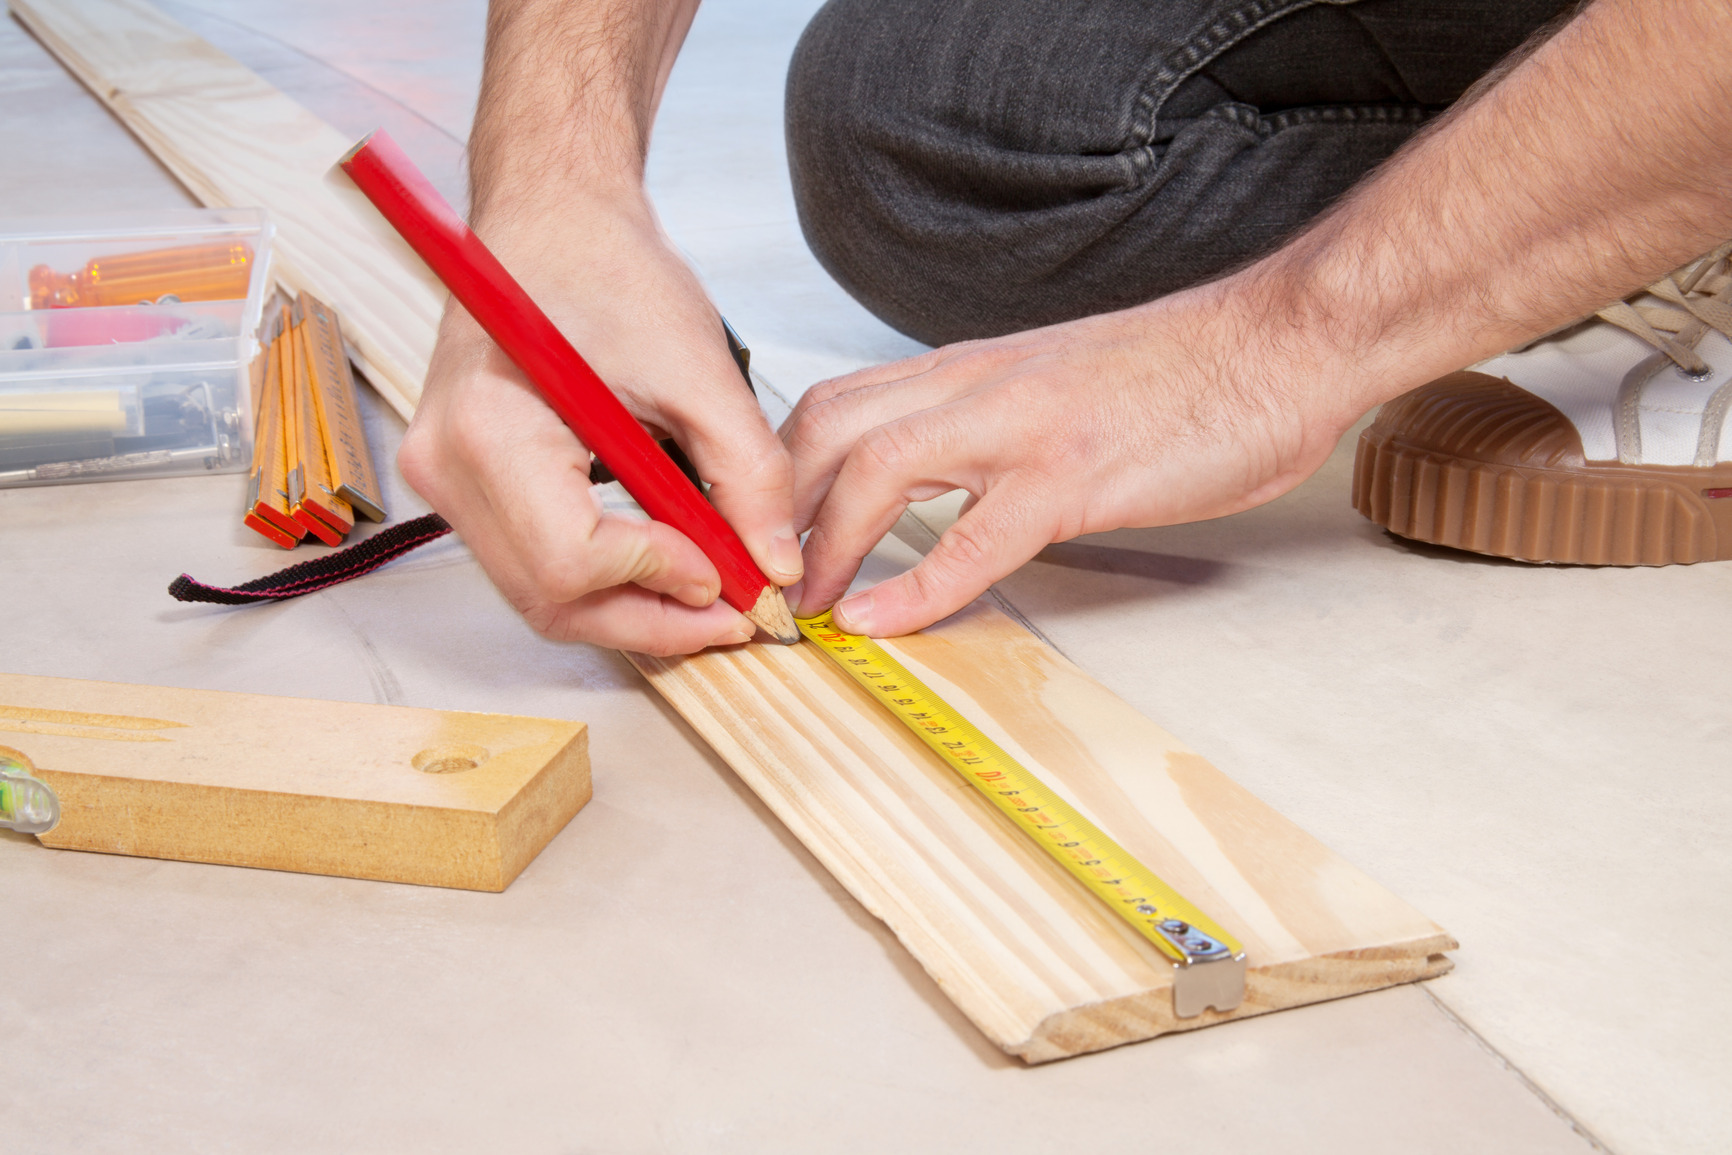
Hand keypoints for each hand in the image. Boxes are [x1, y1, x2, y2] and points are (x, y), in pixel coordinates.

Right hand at [399, 201, 801, 655]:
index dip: (660, 580)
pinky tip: (667, 563)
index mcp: (490, 426)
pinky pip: (534, 566)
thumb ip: (747, 473)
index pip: (571, 560)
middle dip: (653, 617)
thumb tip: (775, 565)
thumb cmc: (607, 269)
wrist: (554, 221)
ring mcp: (446, 481)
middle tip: (735, 611)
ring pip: (542, 597)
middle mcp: (447, 465)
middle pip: (551, 599)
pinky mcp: (466, 486)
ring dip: (633, 609)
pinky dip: (606, 582)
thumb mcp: (700, 368)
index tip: (730, 572)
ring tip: (711, 588)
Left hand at [782, 278, 1363, 636]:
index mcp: (971, 370)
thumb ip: (989, 421)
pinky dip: (915, 587)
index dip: (779, 474)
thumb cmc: (1181, 375)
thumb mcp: (1056, 388)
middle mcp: (978, 386)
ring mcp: (1024, 427)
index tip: (762, 537)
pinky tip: (881, 621)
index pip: (837, 405)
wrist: (1283, 342)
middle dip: (773, 506)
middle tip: (757, 579)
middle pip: (828, 427)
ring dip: (822, 544)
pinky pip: (975, 537)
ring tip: (801, 606)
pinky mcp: (1076, 474)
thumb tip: (939, 478)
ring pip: (876, 468)